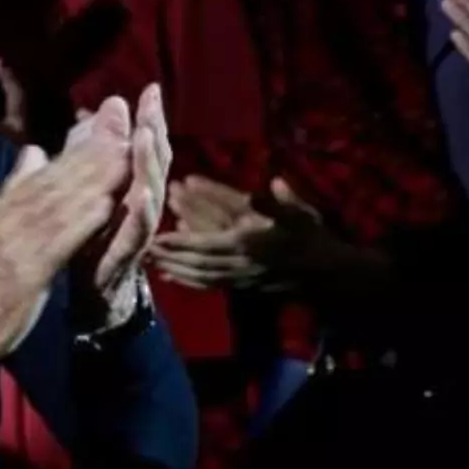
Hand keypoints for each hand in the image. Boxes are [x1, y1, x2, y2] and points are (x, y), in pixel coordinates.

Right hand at [0, 107, 130, 362]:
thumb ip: (17, 187)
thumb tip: (34, 150)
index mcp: (6, 206)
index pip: (47, 170)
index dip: (80, 148)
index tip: (109, 126)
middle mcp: (10, 217)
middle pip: (57, 180)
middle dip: (92, 154)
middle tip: (124, 128)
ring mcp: (16, 243)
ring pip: (60, 205)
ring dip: (92, 181)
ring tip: (123, 159)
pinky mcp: (27, 272)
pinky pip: (58, 242)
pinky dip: (81, 223)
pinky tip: (105, 207)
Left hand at [74, 86, 171, 316]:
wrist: (91, 293)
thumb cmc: (96, 237)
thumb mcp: (92, 187)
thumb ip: (97, 149)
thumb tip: (108, 108)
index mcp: (130, 186)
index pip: (143, 148)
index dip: (149, 119)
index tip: (150, 90)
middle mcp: (140, 205)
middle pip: (153, 164)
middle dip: (154, 133)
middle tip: (152, 104)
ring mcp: (137, 230)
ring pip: (150, 193)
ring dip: (149, 164)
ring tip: (147, 136)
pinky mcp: (127, 254)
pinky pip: (138, 233)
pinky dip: (142, 213)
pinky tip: (142, 194)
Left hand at [152, 177, 321, 291]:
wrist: (325, 276)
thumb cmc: (312, 239)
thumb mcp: (302, 215)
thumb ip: (284, 201)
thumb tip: (274, 182)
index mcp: (252, 241)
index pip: (213, 234)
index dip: (187, 231)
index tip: (162, 226)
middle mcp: (240, 261)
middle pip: (198, 257)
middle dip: (171, 252)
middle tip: (143, 245)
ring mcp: (238, 276)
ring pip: (200, 274)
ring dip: (173, 267)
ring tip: (149, 259)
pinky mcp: (239, 286)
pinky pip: (209, 285)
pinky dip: (187, 281)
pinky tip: (169, 277)